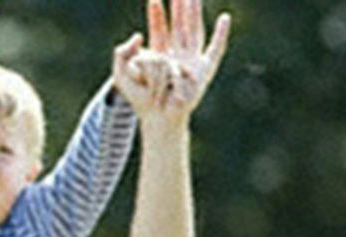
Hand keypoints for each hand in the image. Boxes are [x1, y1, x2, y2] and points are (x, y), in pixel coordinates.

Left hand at [115, 0, 229, 117]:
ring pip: (193, 30)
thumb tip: (138, 35)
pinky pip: (215, 48)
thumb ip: (122, 54)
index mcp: (159, 56)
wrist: (158, 116)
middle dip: (178, 6)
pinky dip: (221, 33)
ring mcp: (191, 61)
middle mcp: (176, 55)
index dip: (156, 14)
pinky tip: (224, 18)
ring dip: (194, 13)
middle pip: (178, 25)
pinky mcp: (203, 69)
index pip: (159, 29)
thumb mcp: (121, 75)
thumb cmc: (140, 100)